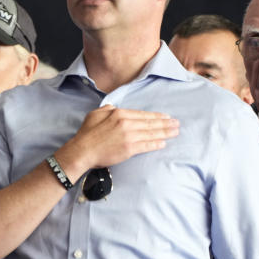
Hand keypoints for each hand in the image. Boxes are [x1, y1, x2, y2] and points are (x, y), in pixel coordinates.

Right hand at [61, 104, 178, 173]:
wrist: (82, 151)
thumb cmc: (87, 134)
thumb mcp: (95, 114)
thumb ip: (107, 109)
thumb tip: (114, 108)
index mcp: (119, 114)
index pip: (142, 114)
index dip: (156, 116)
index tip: (165, 117)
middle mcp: (126, 123)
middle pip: (150, 123)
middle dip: (165, 123)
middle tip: (177, 124)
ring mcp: (129, 136)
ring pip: (151, 133)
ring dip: (165, 133)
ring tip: (175, 132)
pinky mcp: (129, 148)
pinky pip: (146, 145)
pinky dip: (156, 144)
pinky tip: (163, 143)